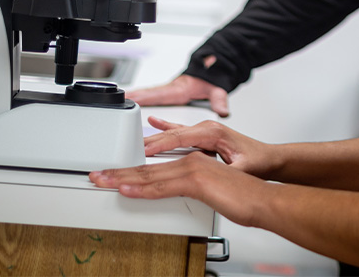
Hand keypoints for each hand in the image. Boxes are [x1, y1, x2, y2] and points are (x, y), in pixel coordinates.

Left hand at [89, 152, 265, 227]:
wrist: (261, 198)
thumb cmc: (241, 196)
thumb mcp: (211, 192)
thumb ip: (193, 188)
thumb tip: (178, 193)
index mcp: (193, 161)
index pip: (155, 167)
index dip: (131, 171)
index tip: (112, 174)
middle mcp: (191, 159)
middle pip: (147, 169)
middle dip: (119, 172)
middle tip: (97, 175)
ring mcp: (193, 167)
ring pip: (150, 175)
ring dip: (122, 178)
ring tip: (102, 180)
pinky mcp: (196, 179)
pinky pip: (162, 186)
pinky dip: (141, 189)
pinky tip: (126, 189)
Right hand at [126, 74, 229, 116]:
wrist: (210, 72)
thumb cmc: (210, 81)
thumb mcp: (216, 90)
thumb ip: (219, 100)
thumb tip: (223, 110)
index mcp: (179, 90)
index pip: (159, 94)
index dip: (145, 98)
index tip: (131, 98)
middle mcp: (170, 90)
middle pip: (148, 94)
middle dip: (133, 97)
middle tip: (117, 102)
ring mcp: (167, 91)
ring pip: (147, 94)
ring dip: (134, 97)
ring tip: (117, 103)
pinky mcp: (167, 94)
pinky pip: (150, 97)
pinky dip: (139, 98)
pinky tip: (131, 101)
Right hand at [141, 115, 277, 178]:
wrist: (269, 158)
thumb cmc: (258, 161)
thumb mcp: (242, 169)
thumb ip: (226, 170)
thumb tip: (214, 174)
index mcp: (213, 133)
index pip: (179, 138)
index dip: (158, 146)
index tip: (140, 153)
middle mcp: (207, 128)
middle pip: (170, 135)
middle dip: (147, 144)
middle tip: (124, 152)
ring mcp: (204, 131)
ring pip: (172, 134)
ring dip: (152, 139)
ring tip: (130, 143)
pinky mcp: (204, 136)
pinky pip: (179, 131)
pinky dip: (165, 128)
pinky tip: (154, 122)